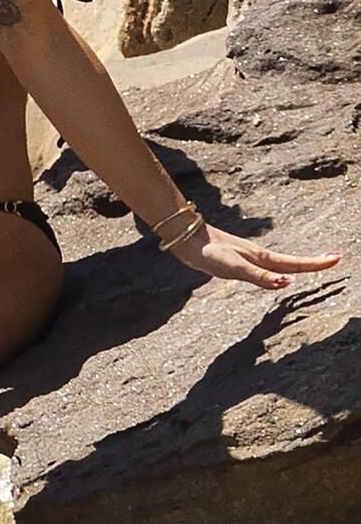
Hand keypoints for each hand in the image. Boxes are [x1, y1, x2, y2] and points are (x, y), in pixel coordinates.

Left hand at [169, 223, 340, 290]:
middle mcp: (258, 258)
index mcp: (262, 259)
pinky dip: (277, 270)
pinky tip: (274, 272)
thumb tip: (287, 284)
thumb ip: (259, 277)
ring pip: (279, 264)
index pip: (295, 264)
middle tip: (334, 259)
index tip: (337, 258)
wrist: (187, 239)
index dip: (316, 264)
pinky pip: (265, 267)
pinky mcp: (237, 261)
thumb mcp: (235, 267)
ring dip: (298, 265)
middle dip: (313, 263)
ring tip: (312, 266)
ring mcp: (248, 258)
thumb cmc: (209, 253)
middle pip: (291, 263)